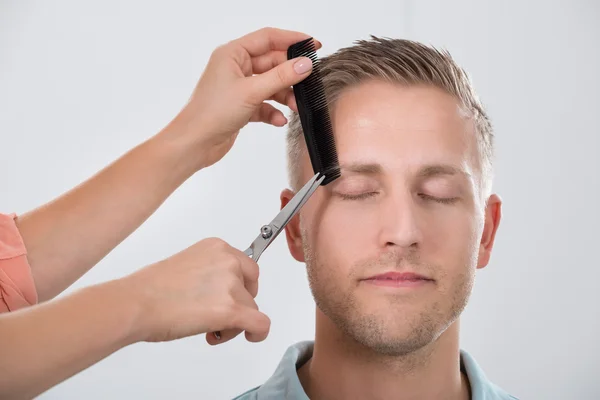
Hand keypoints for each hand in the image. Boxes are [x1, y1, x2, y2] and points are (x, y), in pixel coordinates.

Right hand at [124, 237, 268, 344]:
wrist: (135, 304)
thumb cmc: (149, 289)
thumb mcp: (185, 265)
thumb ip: (208, 272)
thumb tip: (218, 292)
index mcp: (216, 247)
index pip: (245, 267)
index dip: (240, 286)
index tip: (229, 297)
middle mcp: (227, 261)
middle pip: (251, 287)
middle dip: (240, 303)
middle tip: (218, 316)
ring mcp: (230, 285)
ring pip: (251, 308)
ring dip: (234, 322)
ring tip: (207, 329)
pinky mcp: (231, 309)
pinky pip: (260, 323)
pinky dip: (258, 333)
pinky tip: (250, 337)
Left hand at [169, 27, 320, 169]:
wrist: (194, 143)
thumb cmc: (211, 113)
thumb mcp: (252, 92)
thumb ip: (281, 77)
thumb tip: (304, 64)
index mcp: (232, 54)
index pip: (268, 38)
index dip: (292, 40)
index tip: (313, 45)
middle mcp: (235, 68)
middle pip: (272, 63)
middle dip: (290, 75)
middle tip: (308, 83)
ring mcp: (239, 87)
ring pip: (270, 85)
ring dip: (284, 95)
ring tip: (295, 107)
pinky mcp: (241, 106)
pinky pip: (264, 103)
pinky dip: (273, 111)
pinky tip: (279, 120)